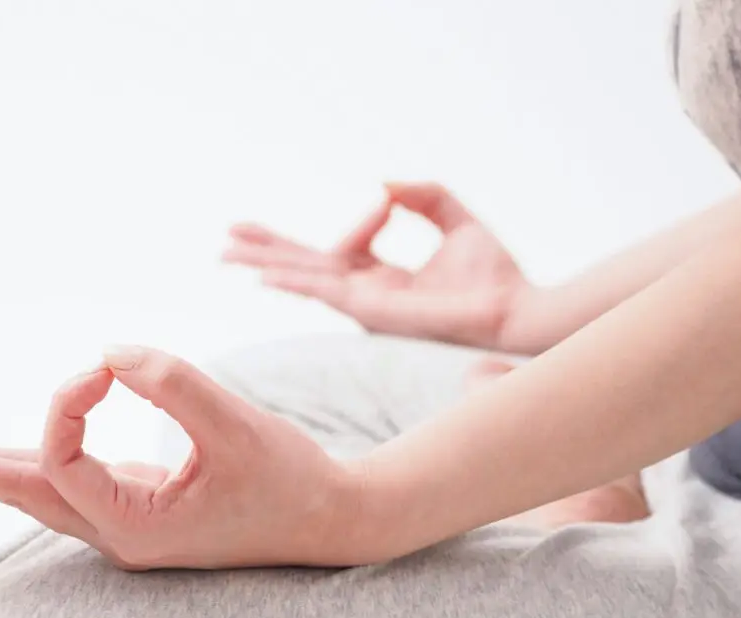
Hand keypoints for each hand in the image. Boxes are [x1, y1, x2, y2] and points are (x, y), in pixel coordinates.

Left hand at [0, 346, 361, 569]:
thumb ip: (174, 384)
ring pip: (40, 494)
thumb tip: (110, 352)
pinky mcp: (141, 507)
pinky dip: (34, 461)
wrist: (332, 520)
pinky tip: (1, 460)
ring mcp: (128, 523)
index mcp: (135, 526)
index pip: (60, 457)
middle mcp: (120, 533)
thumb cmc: (293, 480)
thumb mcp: (238, 427)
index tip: (107, 365)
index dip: (68, 400)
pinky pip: (69, 483)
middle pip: (20, 497)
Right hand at [223, 182, 529, 349]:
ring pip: (304, 278)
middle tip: (226, 241)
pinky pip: (326, 292)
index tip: (386, 200)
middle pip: (305, 267)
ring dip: (264, 264)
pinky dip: (294, 281)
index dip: (360, 220)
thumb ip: (421, 195)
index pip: (345, 248)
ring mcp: (365, 304)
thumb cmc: (493, 274)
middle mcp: (366, 293)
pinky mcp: (373, 310)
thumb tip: (381, 184)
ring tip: (225, 253)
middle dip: (266, 251)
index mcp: (383, 277)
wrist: (515, 308)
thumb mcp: (456, 219)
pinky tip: (264, 275)